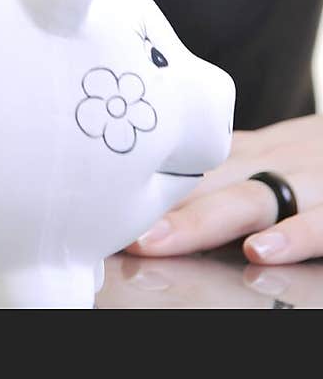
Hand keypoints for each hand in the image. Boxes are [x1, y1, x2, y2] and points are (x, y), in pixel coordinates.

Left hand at [123, 114, 322, 263]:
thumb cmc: (318, 153)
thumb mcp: (269, 150)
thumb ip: (224, 164)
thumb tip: (158, 181)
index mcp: (249, 151)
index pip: (191, 165)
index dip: (146, 185)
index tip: (101, 207)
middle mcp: (272, 160)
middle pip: (207, 180)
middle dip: (158, 206)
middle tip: (114, 229)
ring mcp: (309, 181)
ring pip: (252, 198)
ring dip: (202, 221)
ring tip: (159, 241)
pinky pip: (322, 222)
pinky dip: (294, 236)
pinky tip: (263, 252)